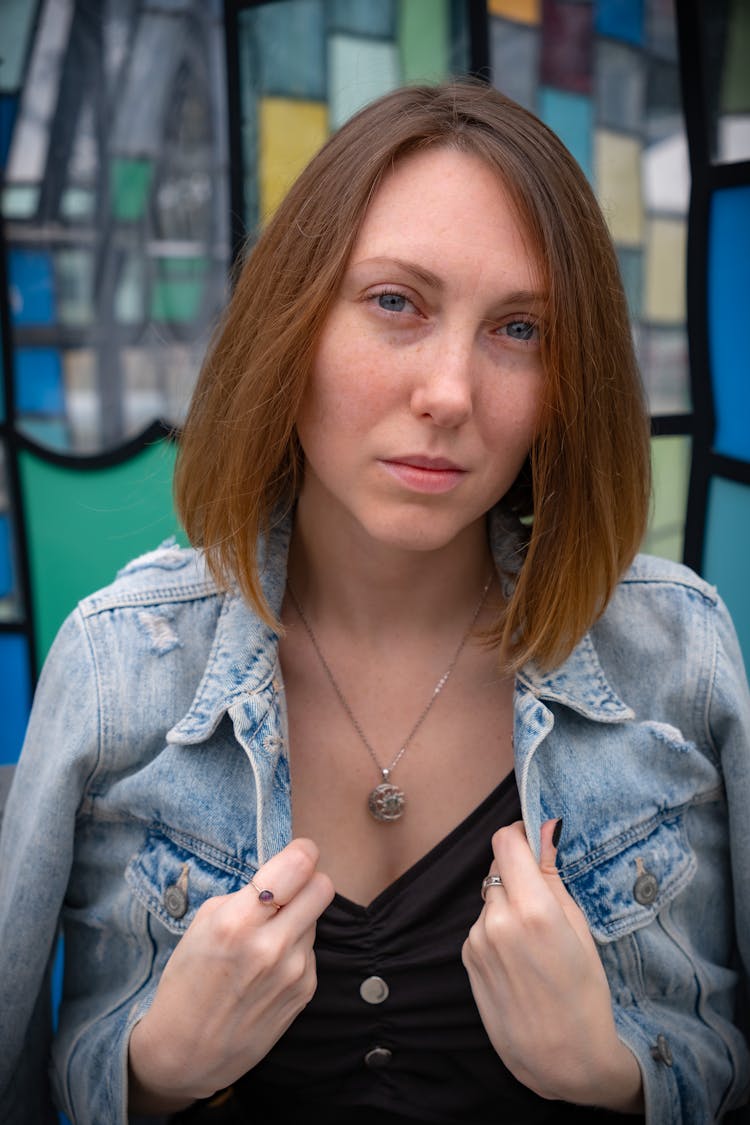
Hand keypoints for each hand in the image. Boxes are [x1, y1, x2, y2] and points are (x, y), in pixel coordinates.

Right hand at [128, 837, 334, 1112]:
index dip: (303, 852)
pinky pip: (311, 950)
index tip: (300, 852)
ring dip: (299, 918)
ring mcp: (293, 972)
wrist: (187, 1052)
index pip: (296, 866)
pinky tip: (270, 966)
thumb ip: (244, 896)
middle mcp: (271, 946)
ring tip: (267, 936)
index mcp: (237, 922)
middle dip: (309, 880)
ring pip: (316, 918)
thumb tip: (281, 875)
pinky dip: (296, 949)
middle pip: (322, 887)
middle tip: (291, 886)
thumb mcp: (202, 926)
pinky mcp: (305, 991)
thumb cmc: (187, 982)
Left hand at [462, 819, 643, 1112]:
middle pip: (498, 866)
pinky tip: (520, 958)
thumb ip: (552, 877)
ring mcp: (477, 940)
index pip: (506, 840)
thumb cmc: (585, 996)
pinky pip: (483, 924)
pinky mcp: (466, 957)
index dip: (521, 834)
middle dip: (519, 871)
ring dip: (508, 902)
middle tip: (545, 896)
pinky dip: (498, 928)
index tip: (535, 841)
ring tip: (535, 939)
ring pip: (491, 896)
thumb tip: (544, 830)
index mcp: (532, 910)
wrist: (561, 1059)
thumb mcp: (580, 930)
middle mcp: (497, 920)